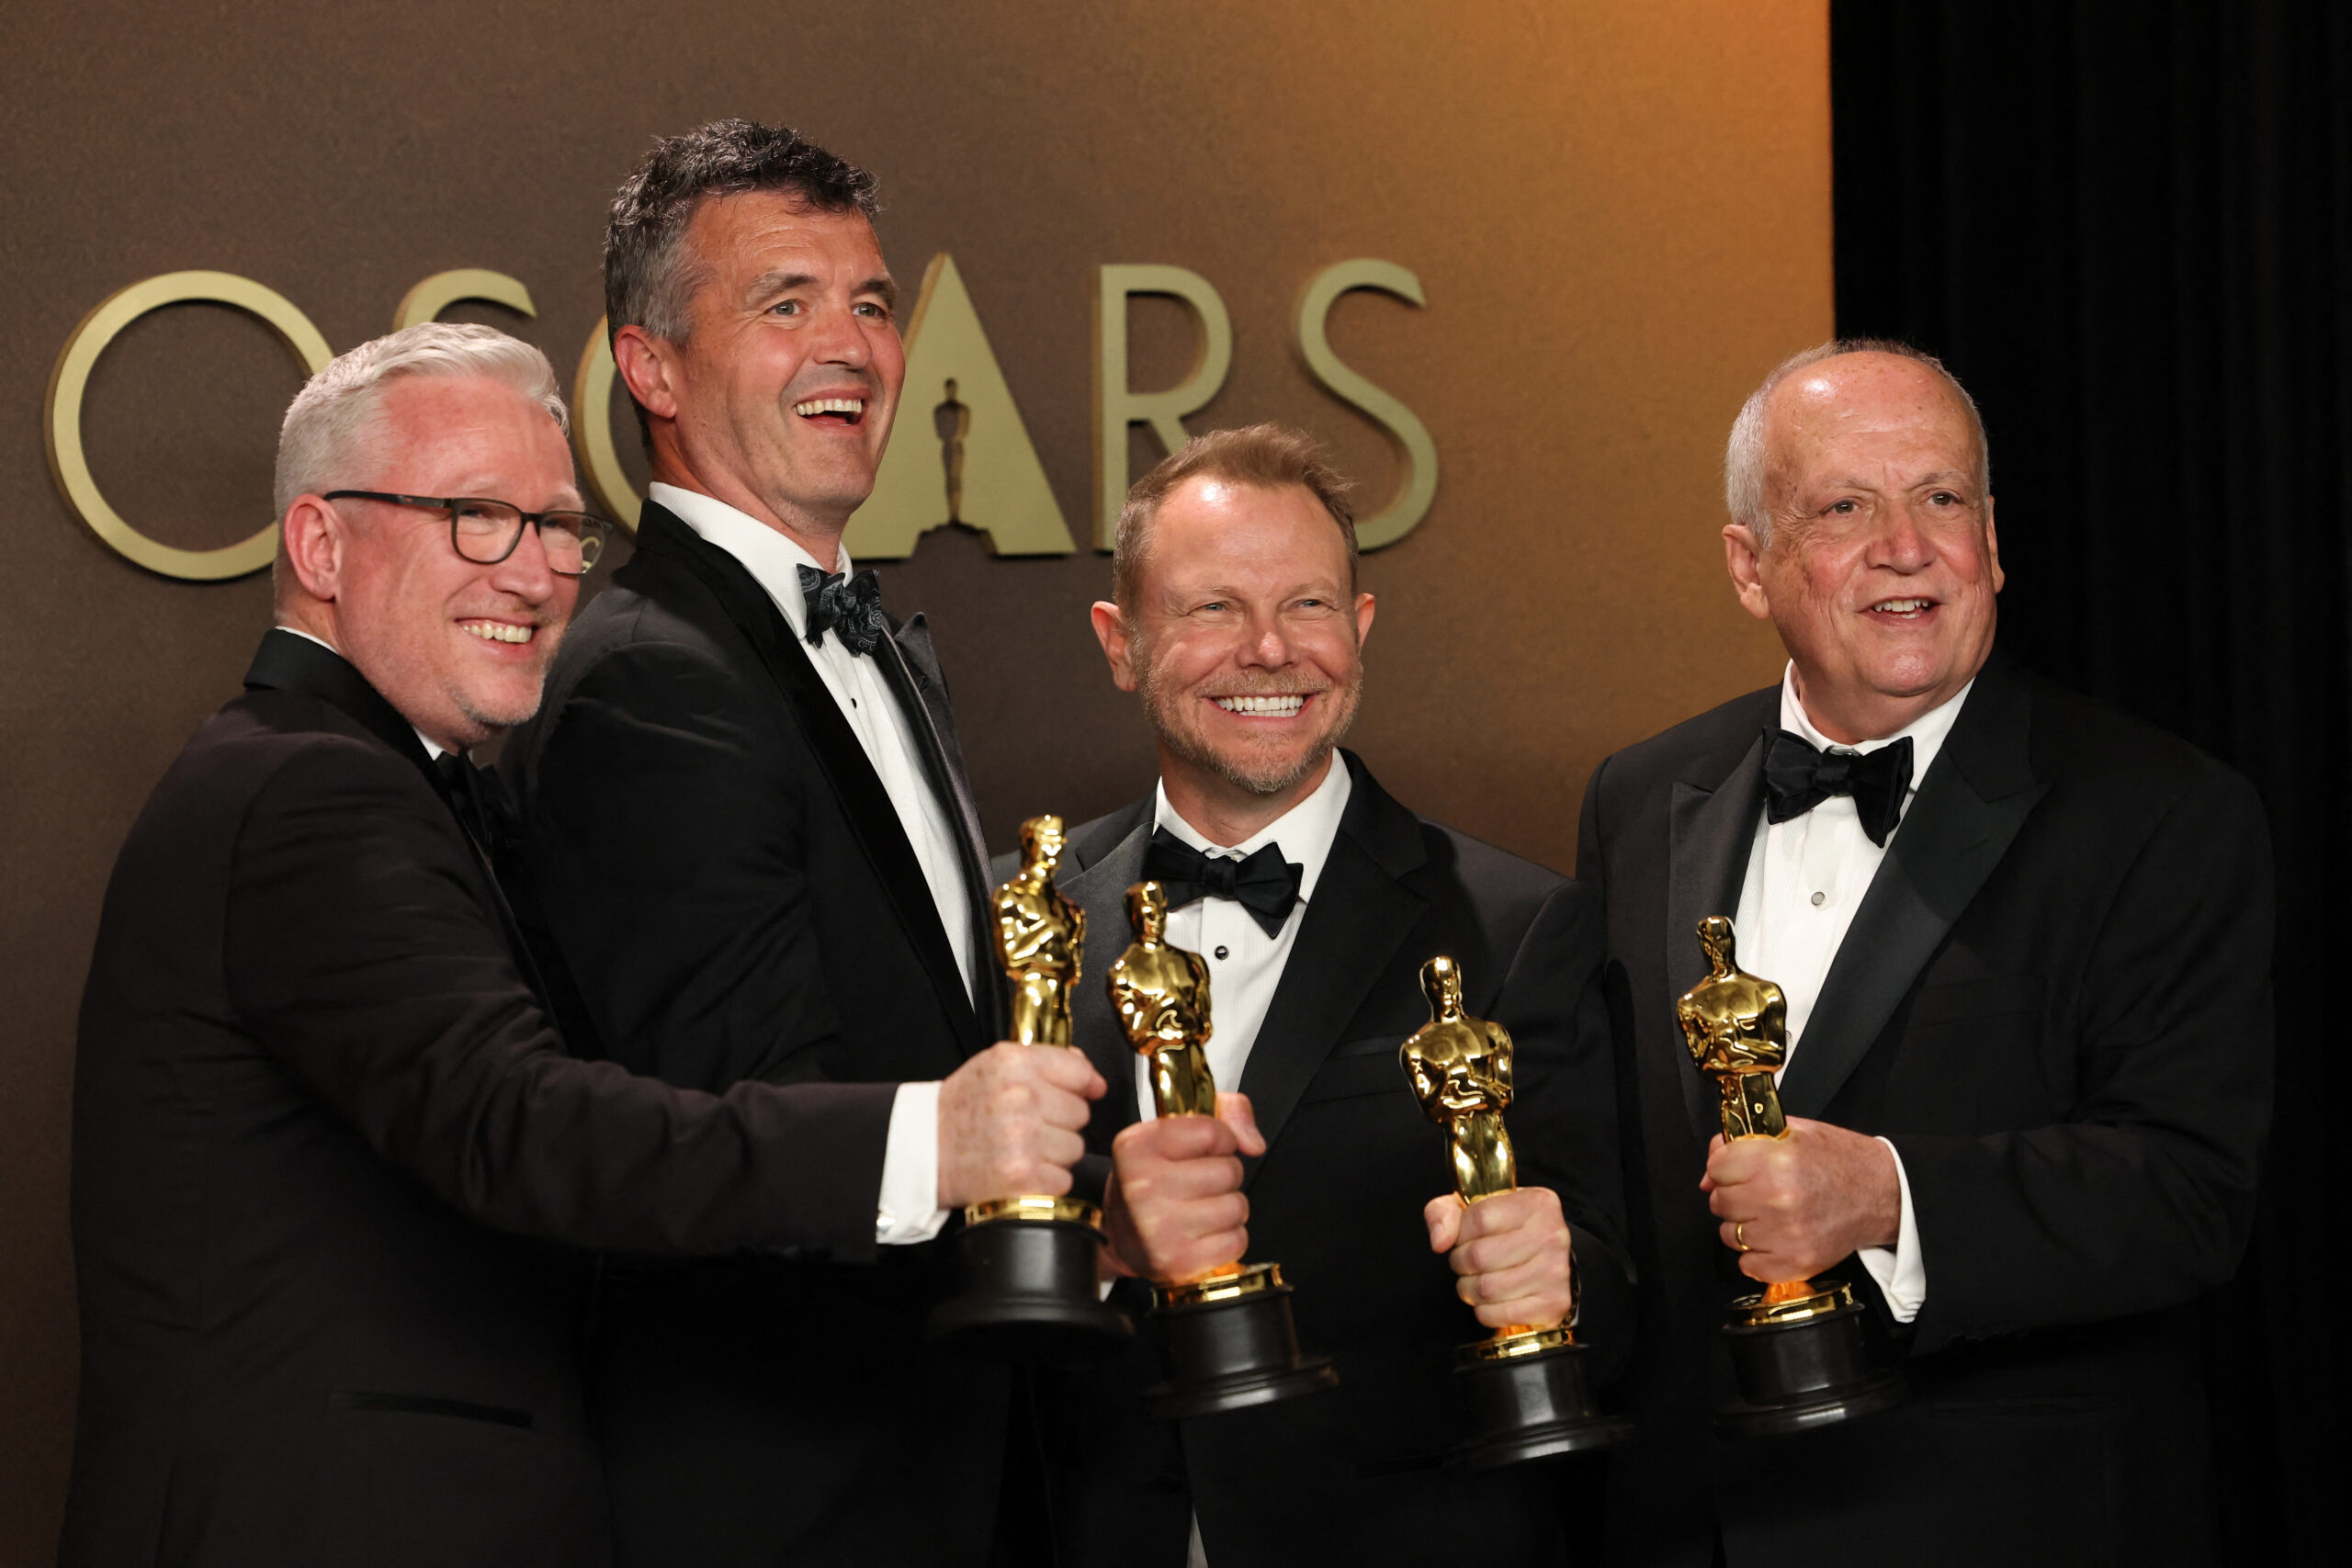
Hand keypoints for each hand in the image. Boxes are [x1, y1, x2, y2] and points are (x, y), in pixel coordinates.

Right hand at [935, 1043, 1105, 1207]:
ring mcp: (1023, 1138)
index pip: (1080, 1071)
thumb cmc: (961, 1109)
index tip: (1073, 1094)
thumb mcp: (994, 1066)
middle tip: (1027, 1125)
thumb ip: (1045, 1060)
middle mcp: (1021, 1097)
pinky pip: (1063, 1179)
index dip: (1081, 1085)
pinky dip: (1045, 1181)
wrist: (922, 1150)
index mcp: (1015, 1063)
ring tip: (1021, 1148)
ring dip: (1054, 1153)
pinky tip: (1019, 1169)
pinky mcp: (1023, 1176)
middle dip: (1060, 1121)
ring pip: (1075, 1148)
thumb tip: (1091, 1075)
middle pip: (1081, 1112)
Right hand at [1102, 1094, 1265, 1281]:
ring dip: (1228, 1207)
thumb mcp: (1173, 1131)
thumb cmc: (1153, 1177)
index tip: (1206, 1149)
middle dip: (1225, 1175)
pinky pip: (1237, 1240)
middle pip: (1228, 1171)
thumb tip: (1254, 1143)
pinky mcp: (1179, 1261)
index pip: (1211, 1132)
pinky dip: (1229, 1237)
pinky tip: (1204, 1233)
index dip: (1220, 1139)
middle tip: (1200, 1183)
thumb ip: (1225, 1113)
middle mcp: (1142, 1187)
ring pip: (1237, 1206)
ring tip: (1202, 1208)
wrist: (1119, 1235)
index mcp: (1136, 1147)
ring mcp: (1159, 1229)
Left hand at [1424, 1186, 1574, 1329]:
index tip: (1464, 1238)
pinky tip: (1494, 1300)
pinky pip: (1499, 1314)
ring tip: (1478, 1280)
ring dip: (1470, 1289)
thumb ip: (1444, 1213)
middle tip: (1467, 1263)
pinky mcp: (1554, 1304)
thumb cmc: (1508, 1233)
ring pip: (1486, 1288)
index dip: (1460, 1232)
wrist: (1549, 1263)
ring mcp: (1555, 1271)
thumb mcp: (1475, 1209)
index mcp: (1535, 1203)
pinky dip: (1486, 1311)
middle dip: (1461, 1263)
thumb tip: (1440, 1241)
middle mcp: (1551, 1235)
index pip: (1479, 1217)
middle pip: (1479, 1255)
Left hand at [1701, 1117, 1899, 1283]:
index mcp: (1775, 1161)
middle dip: (1733, 1195)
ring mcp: (1786, 1235)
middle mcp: (1778, 1199)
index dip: (1725, 1166)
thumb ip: (1741, 1144)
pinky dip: (1756, 1254)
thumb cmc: (1838, 1160)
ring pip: (1729, 1235)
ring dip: (1743, 1225)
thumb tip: (1707, 1178)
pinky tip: (1775, 1237)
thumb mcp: (1791, 1131)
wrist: (1882, 1192)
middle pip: (1720, 1202)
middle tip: (1758, 1190)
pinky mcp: (1796, 1263)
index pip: (1716, 1168)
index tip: (1739, 1168)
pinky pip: (1748, 1265)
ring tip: (1770, 1213)